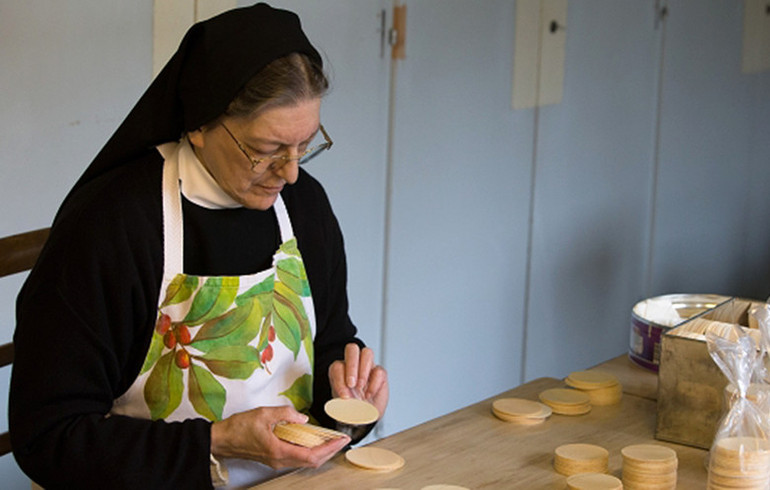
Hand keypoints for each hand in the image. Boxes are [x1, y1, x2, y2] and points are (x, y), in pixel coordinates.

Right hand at [210, 405, 349, 468]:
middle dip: (330, 452)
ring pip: (305, 461)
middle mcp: (280, 460)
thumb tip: (303, 418)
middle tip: (341, 440)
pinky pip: (297, 458)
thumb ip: (286, 414)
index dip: (330, 449)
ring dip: (321, 452)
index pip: (312, 456)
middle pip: (312, 462)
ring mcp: (277, 461)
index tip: (341, 440)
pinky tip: (313, 441)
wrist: (222, 440)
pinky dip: (309, 451)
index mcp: (279, 451)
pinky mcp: (274, 458)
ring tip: (331, 440)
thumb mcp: (264, 413)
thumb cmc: (239, 428)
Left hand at [328, 343, 388, 418]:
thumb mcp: (341, 406)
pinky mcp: (380, 374)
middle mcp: (353, 366)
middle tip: (352, 384)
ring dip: (363, 370)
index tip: (344, 395)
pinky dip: (374, 383)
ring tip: (361, 386)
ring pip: (367, 353)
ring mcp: (367, 368)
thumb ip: (341, 398)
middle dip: (352, 366)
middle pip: (352, 349)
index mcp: (339, 371)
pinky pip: (379, 370)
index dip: (340, 380)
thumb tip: (346, 394)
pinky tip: (369, 394)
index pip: (338, 366)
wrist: (363, 418)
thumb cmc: (350, 409)